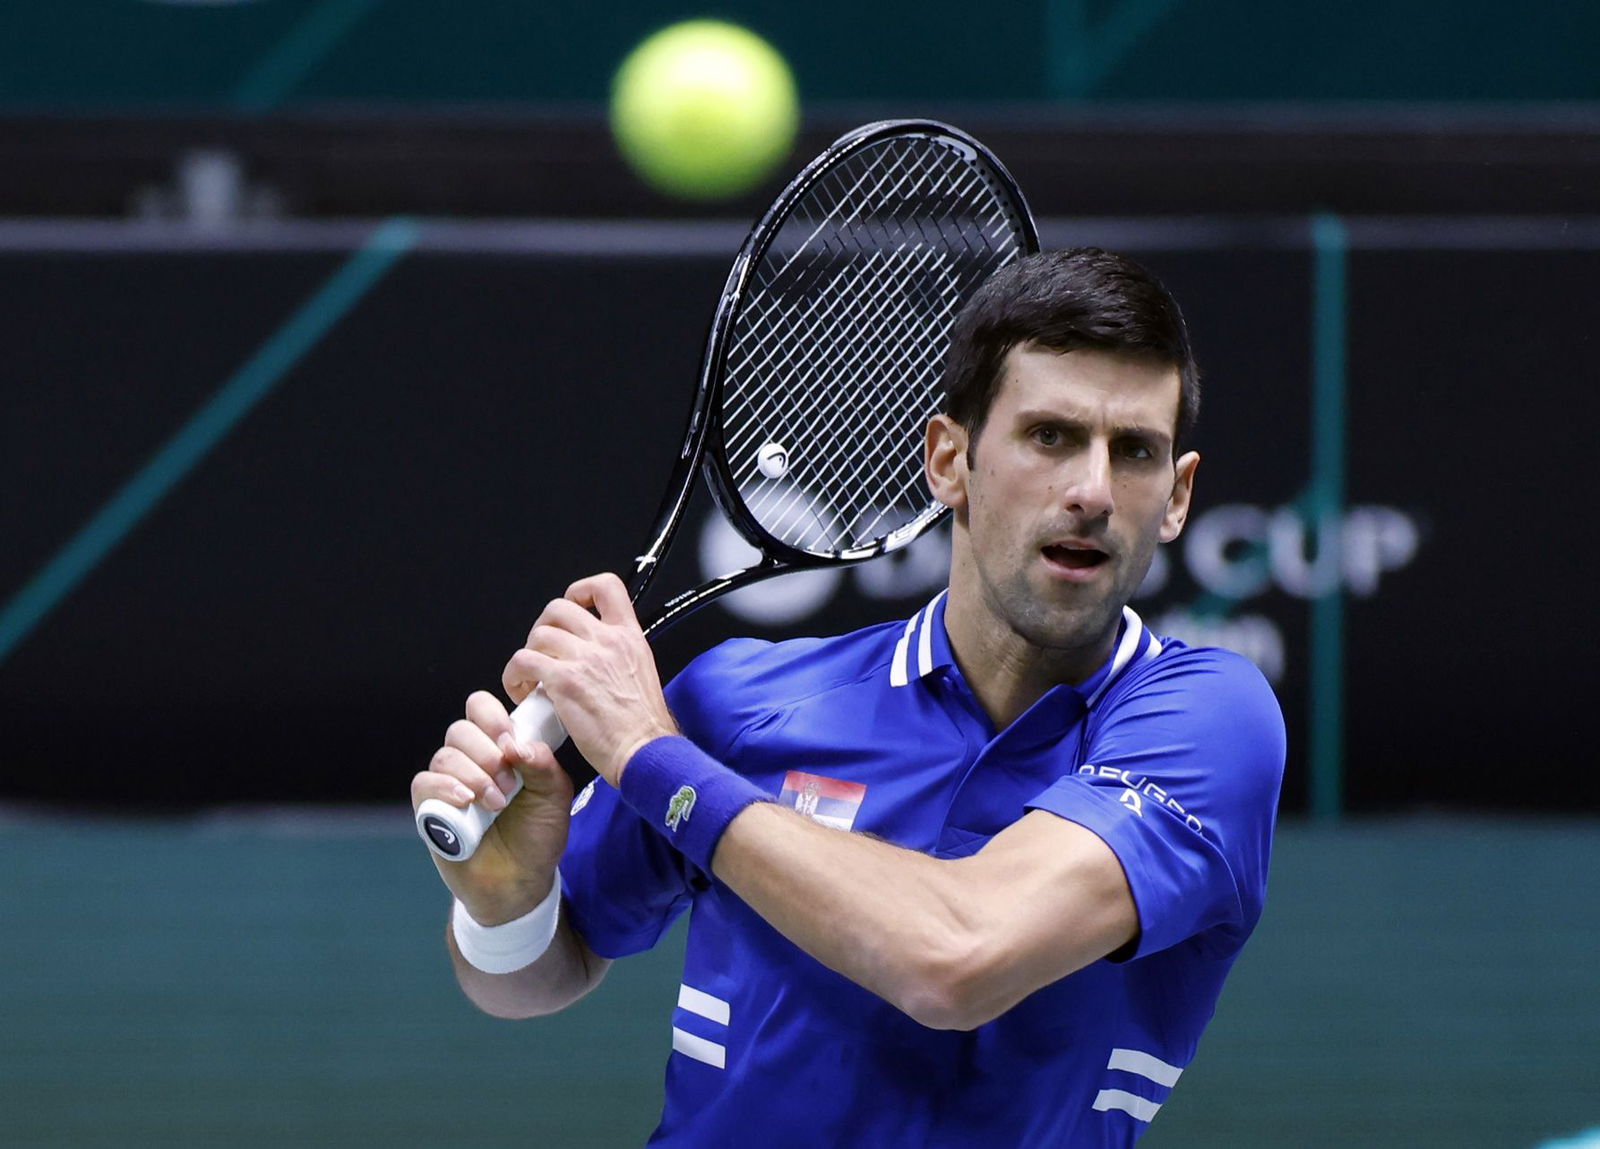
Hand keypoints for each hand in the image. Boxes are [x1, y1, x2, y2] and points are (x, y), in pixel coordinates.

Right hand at [410, 690, 573, 924]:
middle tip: (508, 782)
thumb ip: (543, 764)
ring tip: (496, 802)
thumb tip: (518, 744)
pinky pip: (424, 783)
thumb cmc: (537, 835)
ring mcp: (449, 784)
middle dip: (486, 751)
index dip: (492, 717)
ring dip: (473, 774)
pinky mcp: (429, 810)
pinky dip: (445, 787)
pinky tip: (466, 801)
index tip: (510, 741)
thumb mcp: (554, 797)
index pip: (482, 709)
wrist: (520, 882)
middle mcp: (471, 761)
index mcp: (500, 749)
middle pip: (461, 729)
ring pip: (445, 756)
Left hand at [502, 573, 677, 784]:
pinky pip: (523, 662)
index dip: (580, 591)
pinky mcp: (565, 681)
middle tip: (543, 653)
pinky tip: (522, 692)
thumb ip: (617, 655)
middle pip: (559, 608)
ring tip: (531, 679)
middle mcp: (608, 641)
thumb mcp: (641, 673)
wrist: (644, 751)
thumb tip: (589, 655)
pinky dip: (515, 675)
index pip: (607, 587)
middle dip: (542, 628)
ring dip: (527, 655)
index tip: (572, 608)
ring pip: (538, 635)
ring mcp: (585, 659)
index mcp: (629, 637)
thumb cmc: (642, 725)